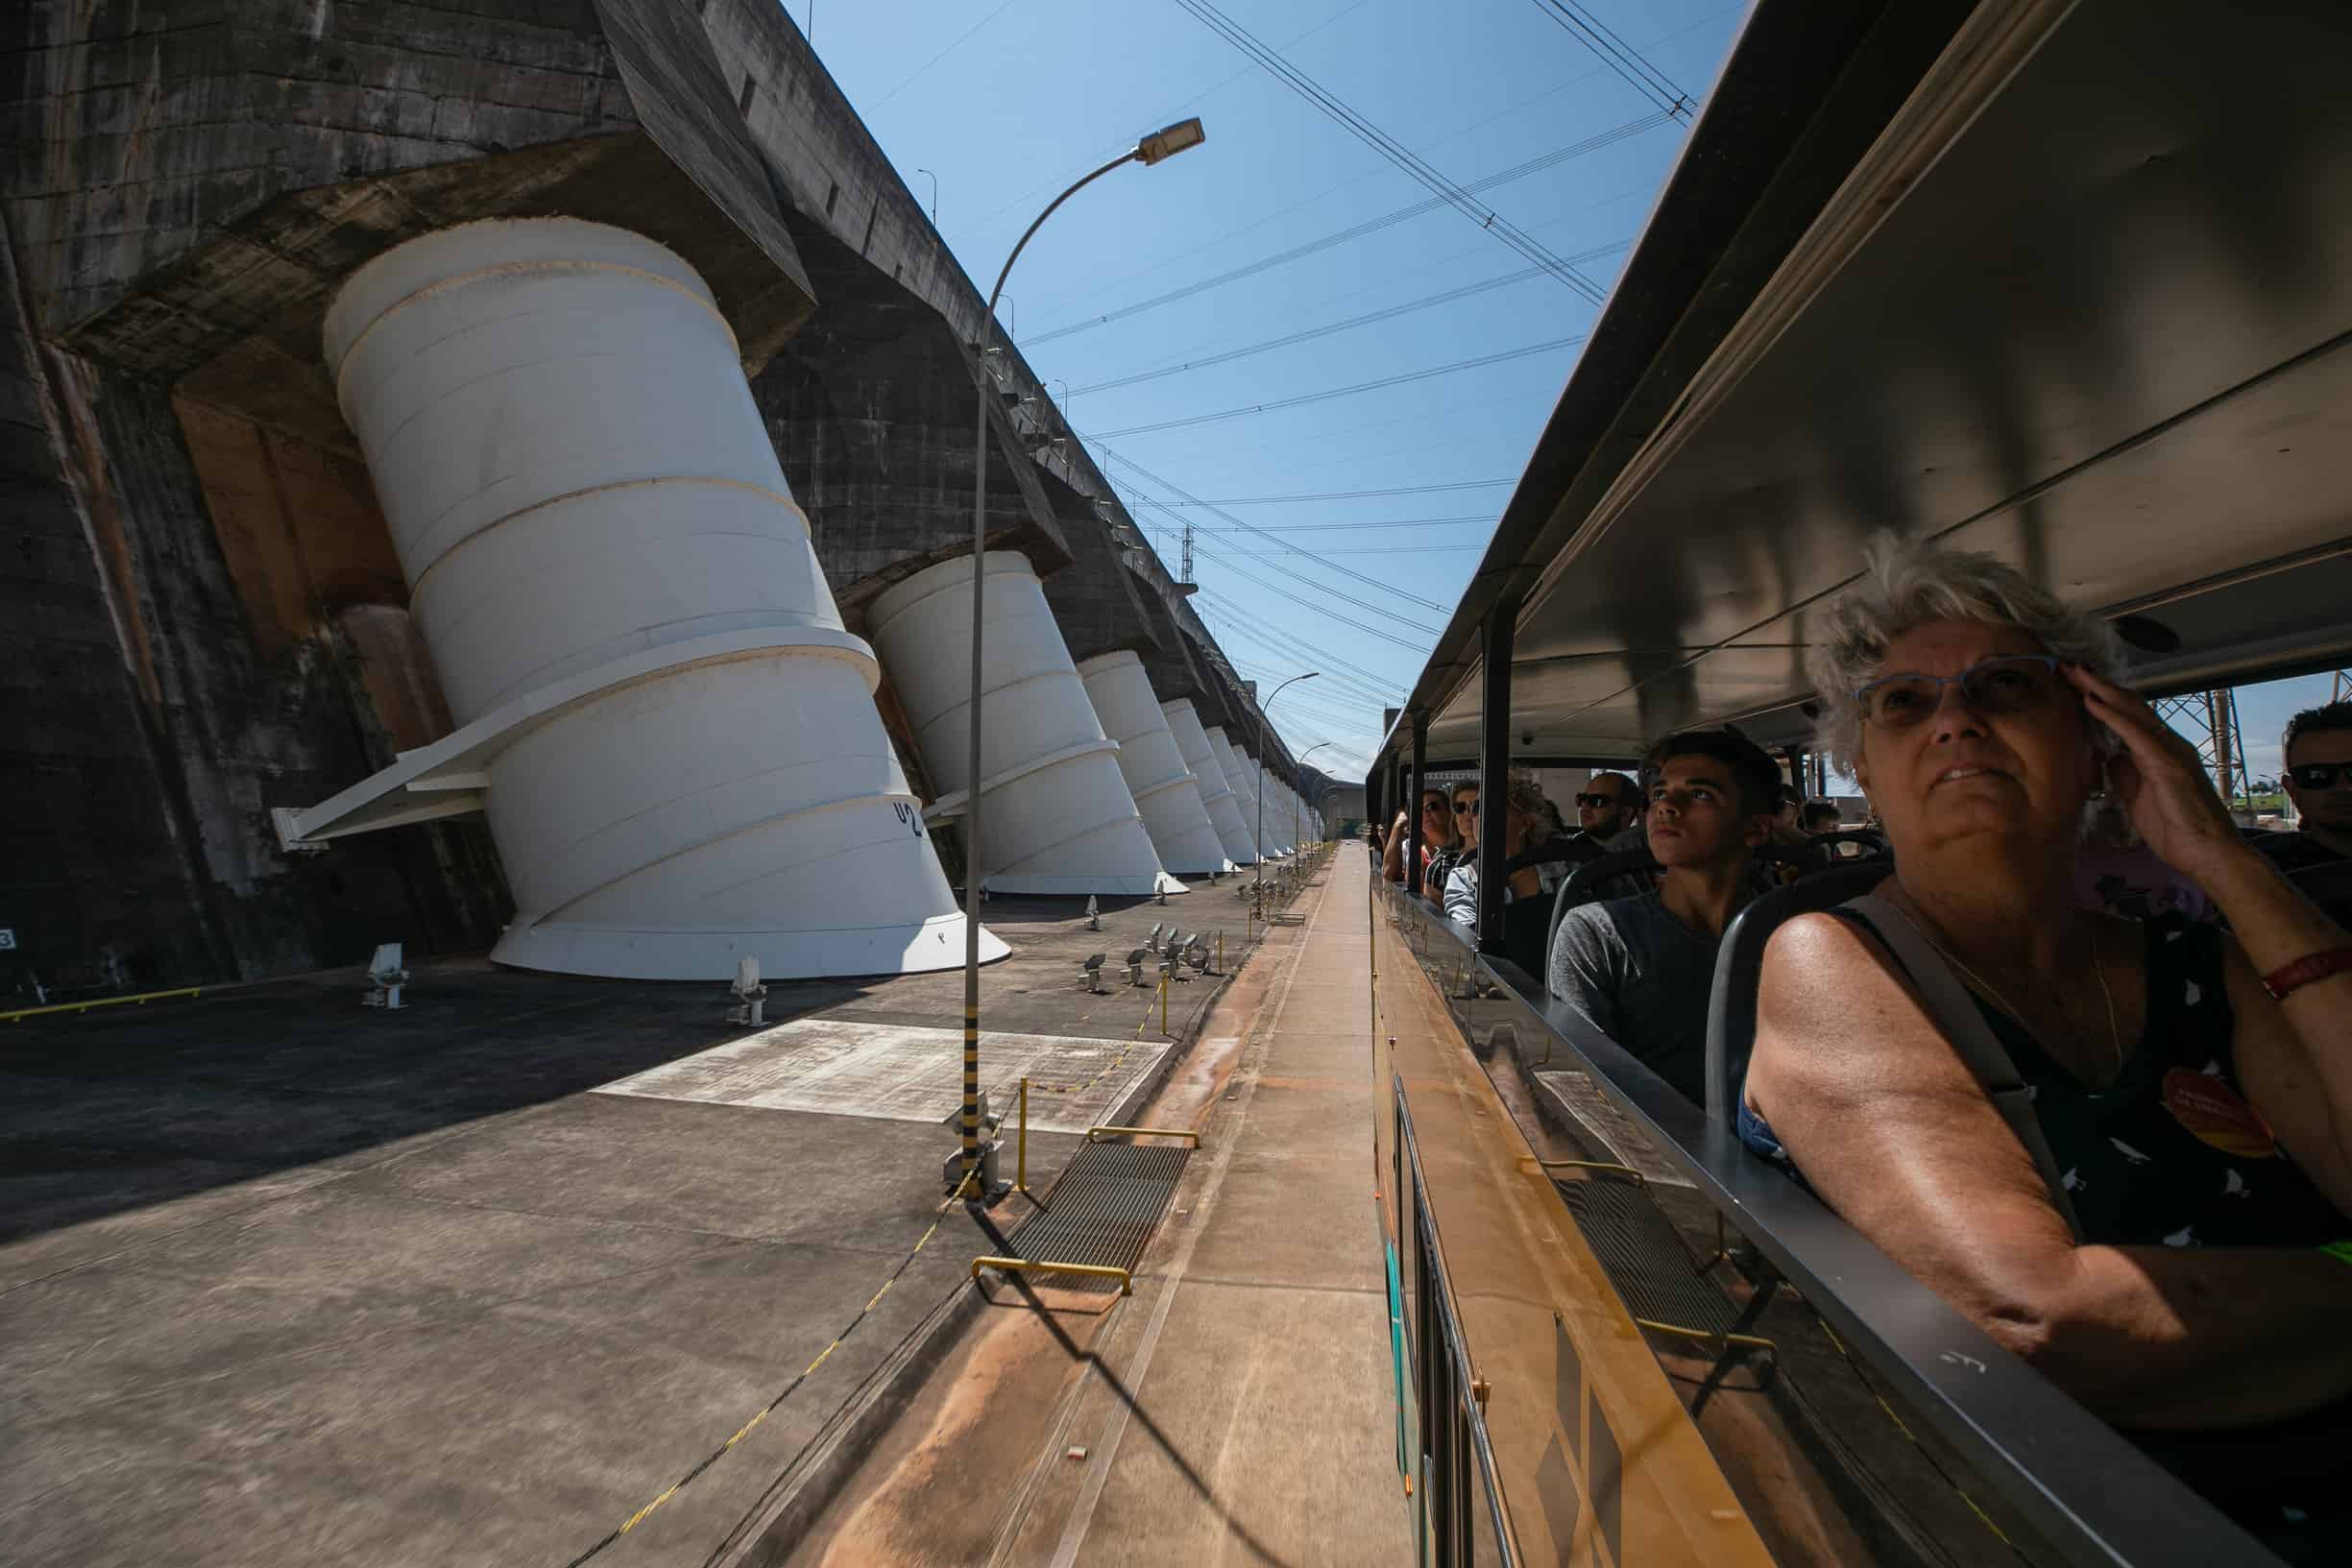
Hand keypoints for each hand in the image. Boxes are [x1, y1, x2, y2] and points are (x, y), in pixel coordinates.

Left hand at [2064, 663, 2244, 877]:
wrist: (2207, 852)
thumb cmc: (2175, 827)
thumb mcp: (2136, 796)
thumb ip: (2124, 773)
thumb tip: (2107, 755)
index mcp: (2159, 750)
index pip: (2127, 715)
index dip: (2101, 697)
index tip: (2072, 683)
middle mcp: (2167, 743)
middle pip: (2128, 704)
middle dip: (2097, 684)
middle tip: (2068, 666)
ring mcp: (2170, 750)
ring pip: (2132, 709)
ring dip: (2100, 690)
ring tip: (2074, 673)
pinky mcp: (2168, 764)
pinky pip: (2136, 733)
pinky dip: (2112, 715)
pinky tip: (2092, 701)